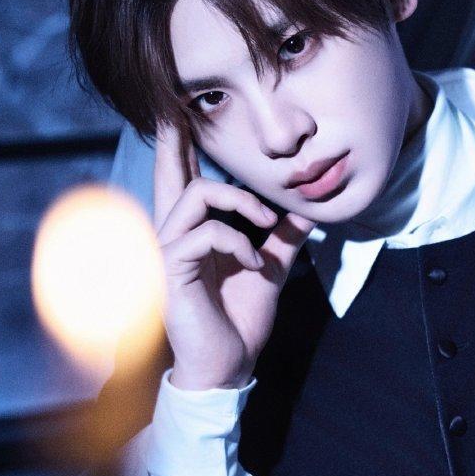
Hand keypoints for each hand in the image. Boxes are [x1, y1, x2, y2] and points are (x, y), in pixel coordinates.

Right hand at [153, 118, 315, 390]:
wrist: (228, 368)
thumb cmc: (239, 322)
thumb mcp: (268, 272)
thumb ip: (281, 240)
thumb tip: (304, 213)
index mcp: (194, 234)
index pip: (185, 181)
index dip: (181, 146)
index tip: (181, 110)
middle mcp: (175, 237)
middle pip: (171, 175)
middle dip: (176, 139)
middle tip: (180, 107)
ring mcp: (170, 253)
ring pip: (194, 197)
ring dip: (239, 203)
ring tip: (266, 226)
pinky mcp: (174, 272)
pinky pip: (203, 235)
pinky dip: (237, 241)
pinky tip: (255, 262)